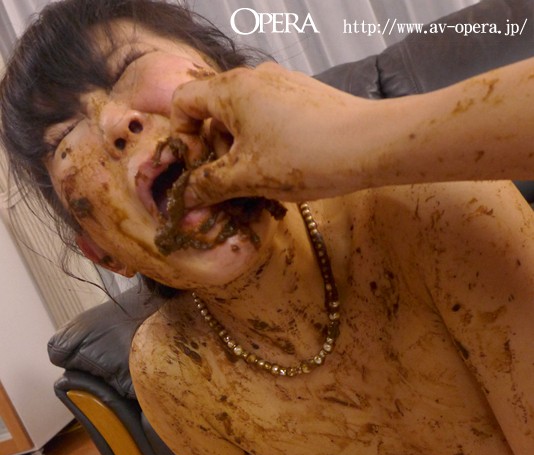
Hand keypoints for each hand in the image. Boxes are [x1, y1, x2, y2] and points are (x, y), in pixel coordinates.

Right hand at [170, 62, 365, 206]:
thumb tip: (186, 199)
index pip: (184, 102)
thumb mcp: (248, 177)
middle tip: (231, 186)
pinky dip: (264, 147)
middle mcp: (254, 79)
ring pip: (243, 121)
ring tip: (259, 186)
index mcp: (232, 89)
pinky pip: (268, 121)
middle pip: (214, 114)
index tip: (198, 169)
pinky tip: (283, 173)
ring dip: (241, 156)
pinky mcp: (303, 98)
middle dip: (215, 153)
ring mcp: (281, 86)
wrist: (370, 143)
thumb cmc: (304, 156)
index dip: (182, 138)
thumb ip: (210, 186)